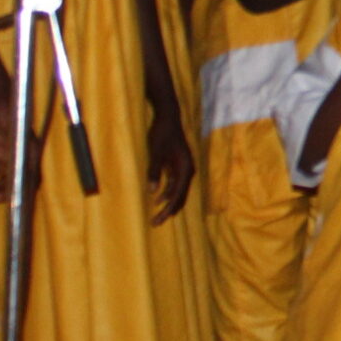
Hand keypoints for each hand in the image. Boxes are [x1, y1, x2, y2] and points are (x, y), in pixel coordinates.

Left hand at [0, 62, 27, 204]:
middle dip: (10, 191)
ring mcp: (8, 150)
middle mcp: (21, 151)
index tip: (18, 201)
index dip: (27, 188)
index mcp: (29, 146)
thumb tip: (19, 161)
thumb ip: (12, 139)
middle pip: (20, 177)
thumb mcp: (5, 121)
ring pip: (8, 175)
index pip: (33, 172)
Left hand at [143, 94, 194, 224]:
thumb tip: (152, 192)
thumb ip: (154, 171)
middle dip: (169, 210)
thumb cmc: (162, 134)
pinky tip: (159, 199)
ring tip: (158, 215)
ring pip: (179, 192)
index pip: (177, 195)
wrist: (168, 118)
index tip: (157, 219)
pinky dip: (168, 193)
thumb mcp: (155, 152)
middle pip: (180, 196)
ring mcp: (184, 168)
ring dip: (169, 203)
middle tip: (156, 223)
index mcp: (185, 169)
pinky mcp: (178, 165)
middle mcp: (188, 171)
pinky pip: (175, 184)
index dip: (167, 209)